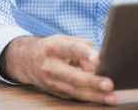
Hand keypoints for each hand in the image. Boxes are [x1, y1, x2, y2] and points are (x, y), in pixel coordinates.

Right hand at [0, 35, 115, 104]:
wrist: (27, 60)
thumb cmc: (52, 47)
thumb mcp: (64, 39)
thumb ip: (83, 47)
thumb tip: (96, 65)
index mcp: (54, 47)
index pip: (71, 49)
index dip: (85, 53)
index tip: (97, 59)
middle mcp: (51, 65)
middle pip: (73, 76)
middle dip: (92, 82)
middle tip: (109, 84)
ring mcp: (52, 82)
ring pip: (75, 91)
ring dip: (95, 96)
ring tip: (111, 98)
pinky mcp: (55, 92)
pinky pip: (74, 96)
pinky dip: (89, 98)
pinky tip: (101, 99)